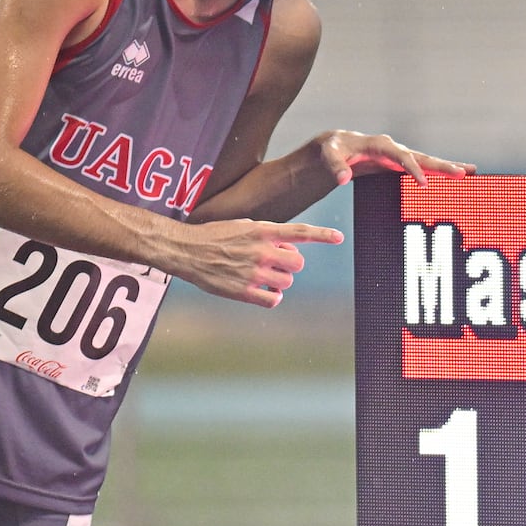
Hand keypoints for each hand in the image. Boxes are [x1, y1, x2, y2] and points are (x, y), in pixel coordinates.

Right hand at [177, 217, 343, 307]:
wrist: (185, 249)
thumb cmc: (214, 236)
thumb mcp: (243, 225)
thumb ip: (268, 234)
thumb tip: (289, 247)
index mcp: (262, 231)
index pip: (299, 233)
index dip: (322, 235)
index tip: (340, 238)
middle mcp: (261, 250)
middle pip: (298, 264)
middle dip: (290, 265)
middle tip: (273, 263)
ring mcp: (253, 271)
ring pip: (287, 282)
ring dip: (280, 281)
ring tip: (262, 275)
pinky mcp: (244, 290)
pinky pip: (274, 300)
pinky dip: (272, 297)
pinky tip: (262, 291)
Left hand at [317, 130, 473, 185]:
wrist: (335, 148)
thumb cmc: (331, 149)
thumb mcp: (328, 155)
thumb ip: (334, 165)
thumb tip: (342, 178)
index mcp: (379, 144)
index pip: (401, 156)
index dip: (413, 169)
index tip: (424, 184)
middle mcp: (393, 148)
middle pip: (422, 157)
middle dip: (442, 166)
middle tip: (463, 174)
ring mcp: (399, 157)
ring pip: (427, 162)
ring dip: (447, 168)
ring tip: (470, 173)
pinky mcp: (400, 166)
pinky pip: (423, 169)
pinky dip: (439, 173)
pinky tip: (456, 178)